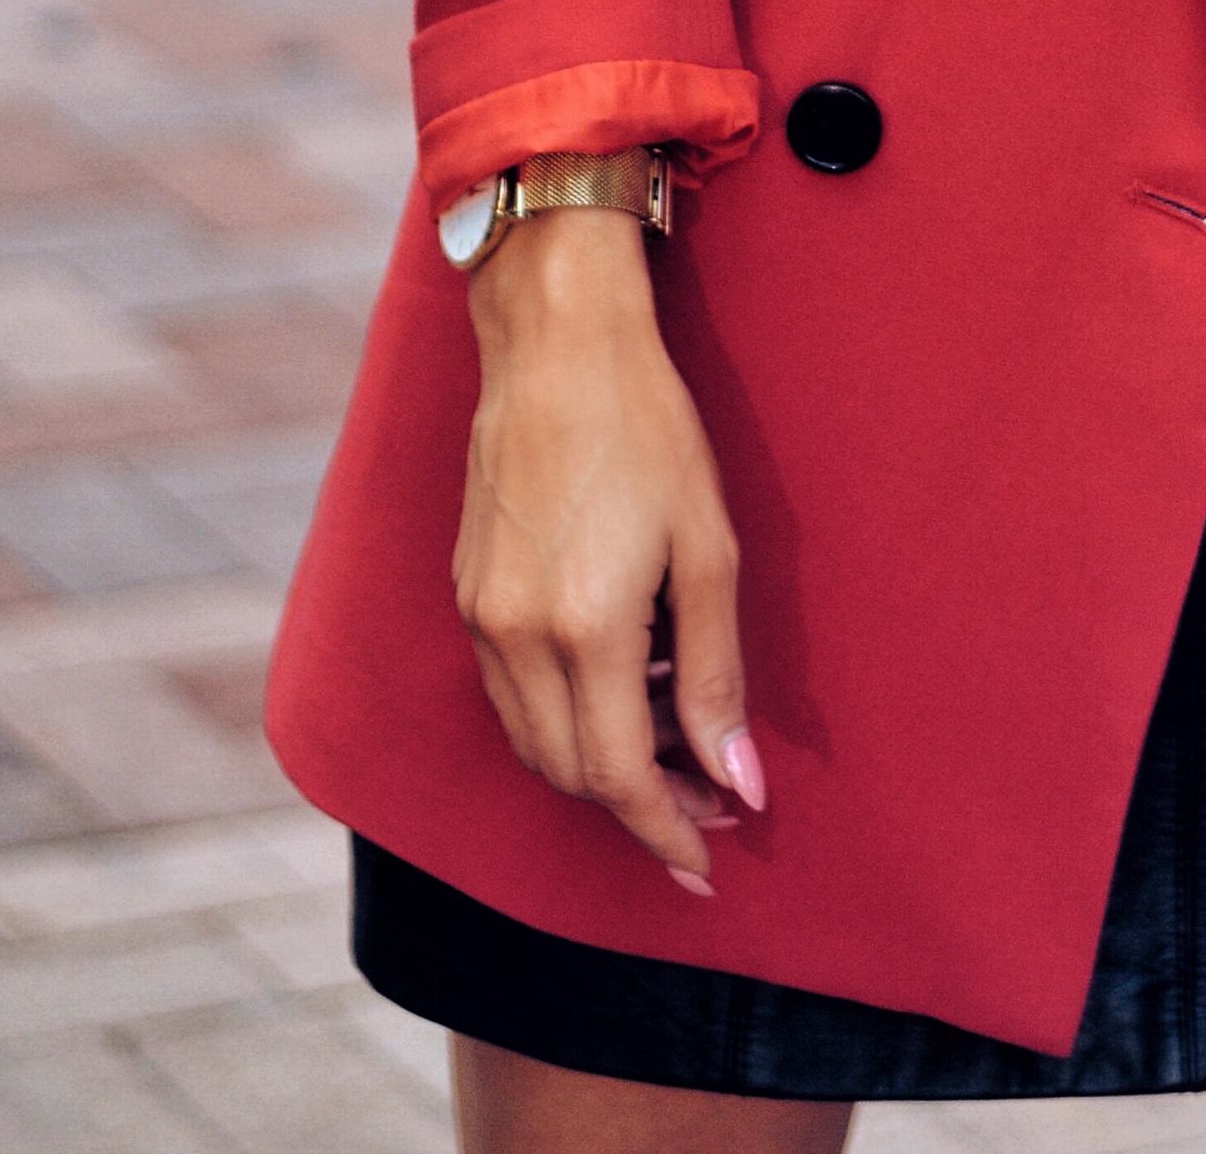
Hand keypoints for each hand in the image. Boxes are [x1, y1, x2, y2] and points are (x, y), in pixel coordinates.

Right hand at [453, 208, 760, 893]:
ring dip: (599, 766)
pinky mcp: (466, 594)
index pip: (620, 779)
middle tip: (712, 796)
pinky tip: (619, 685)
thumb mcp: (709, 546)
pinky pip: (510, 697)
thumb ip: (717, 672)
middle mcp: (517, 637)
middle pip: (573, 775)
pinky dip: (561, 719)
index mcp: (585, 628)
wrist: (555, 342)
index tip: (710, 863)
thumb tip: (739, 781)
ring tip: (674, 744)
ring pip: (535, 744)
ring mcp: (481, 617)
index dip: (668, 831)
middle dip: (643, 805)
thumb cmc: (647, 427)